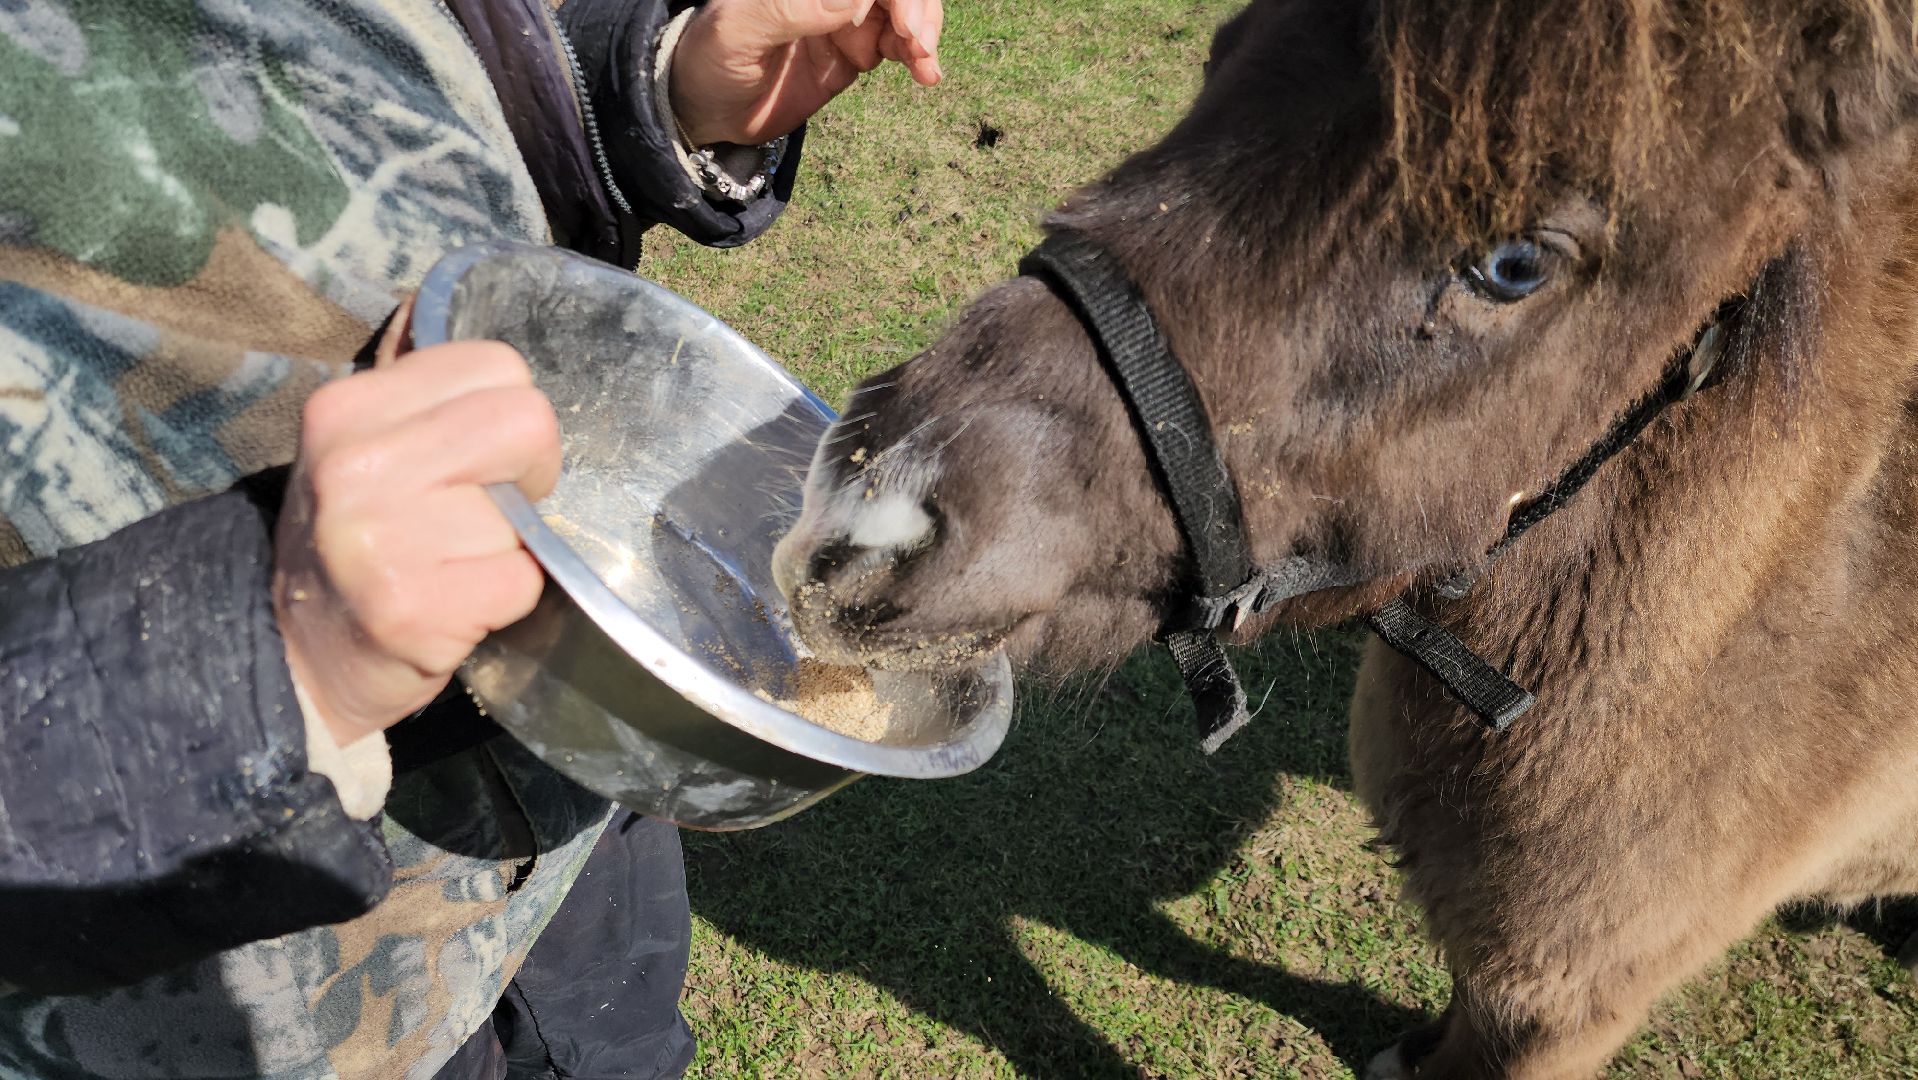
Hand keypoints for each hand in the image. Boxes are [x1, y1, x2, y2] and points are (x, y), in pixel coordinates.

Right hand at [273, 342, 559, 747]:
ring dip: (506, 549)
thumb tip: (427, 298)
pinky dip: (505, 601)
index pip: (497, 365)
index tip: (476, 464)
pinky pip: (520, 581)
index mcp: (346, 407)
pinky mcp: (408, 610)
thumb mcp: (359, 445)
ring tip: (450, 567)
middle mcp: (354, 464)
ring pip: (523, 516)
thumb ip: (408, 382)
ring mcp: (376, 539)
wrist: (297, 655)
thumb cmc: (356, 541)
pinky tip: (454, 607)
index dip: (508, 418)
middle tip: (485, 514)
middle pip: (528, 423)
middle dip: (528, 474)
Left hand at [670, 0, 943, 146]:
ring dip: (925, 34)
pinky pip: (899, 44)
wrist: (704, 111)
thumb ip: (790, 8)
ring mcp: (844, 18)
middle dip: (918, 11)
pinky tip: (926, 75)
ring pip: (905, 11)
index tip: (905, 27)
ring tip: (926, 70)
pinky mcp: (854, 52)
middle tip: (919, 50)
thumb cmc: (709, 61)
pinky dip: (919, 56)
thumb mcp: (738, 32)